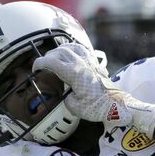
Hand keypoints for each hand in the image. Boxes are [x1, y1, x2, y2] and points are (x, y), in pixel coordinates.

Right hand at [33, 43, 154, 136]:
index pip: (51, 61)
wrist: (119, 106)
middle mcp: (81, 65)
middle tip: (45, 66)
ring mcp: (90, 63)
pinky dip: (74, 50)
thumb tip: (66, 93)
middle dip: (48, 57)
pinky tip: (71, 54)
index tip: (35, 69)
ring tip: (55, 58)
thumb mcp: (75, 108)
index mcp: (73, 74)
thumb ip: (66, 98)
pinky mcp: (96, 65)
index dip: (40, 63)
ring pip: (71, 47)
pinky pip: (83, 51)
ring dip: (60, 50)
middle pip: (59, 52)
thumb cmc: (98, 108)